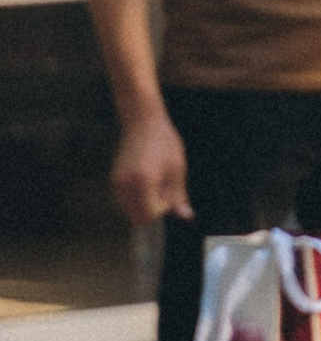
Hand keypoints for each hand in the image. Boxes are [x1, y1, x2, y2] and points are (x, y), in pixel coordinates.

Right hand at [111, 104, 191, 228]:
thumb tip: (186, 216)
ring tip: (154, 181)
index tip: (169, 189)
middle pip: (138, 218)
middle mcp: (125, 184)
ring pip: (130, 211)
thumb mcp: (177, 168)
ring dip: (145, 204)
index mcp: (143, 181)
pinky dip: (137, 198)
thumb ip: (178, 196)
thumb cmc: (164, 142)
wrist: (142, 121)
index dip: (164, 207)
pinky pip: (126, 201)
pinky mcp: (114, 179)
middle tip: (162, 187)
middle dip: (153, 209)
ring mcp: (117, 182)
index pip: (150, 214)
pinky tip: (146, 180)